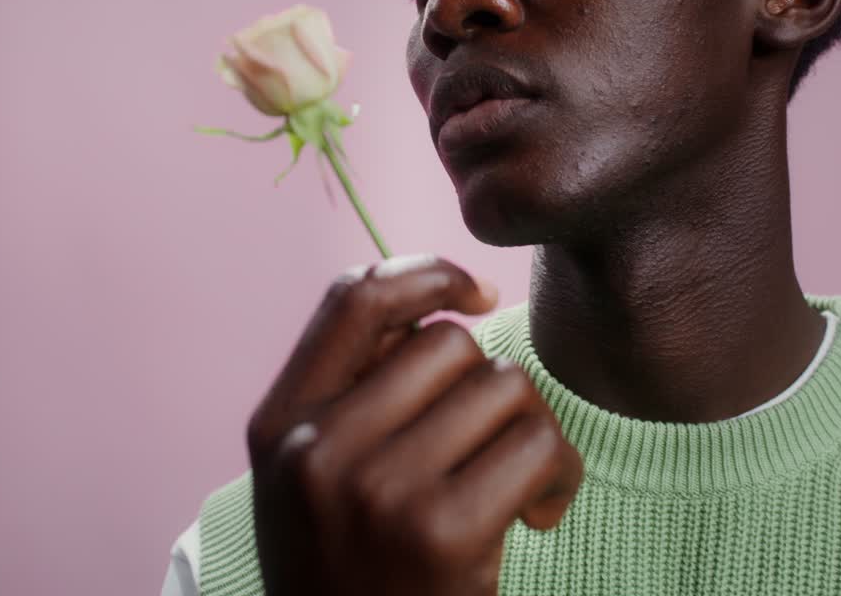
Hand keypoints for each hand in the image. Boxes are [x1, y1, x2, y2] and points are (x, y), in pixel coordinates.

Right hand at [245, 254, 584, 595]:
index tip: (475, 293)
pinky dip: (559, 473)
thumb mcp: (314, 479)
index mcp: (280, 425)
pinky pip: (536, 445)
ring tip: (521, 483)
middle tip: (497, 441)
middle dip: (490, 385)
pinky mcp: (442, 532)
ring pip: (503, 387)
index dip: (425, 274)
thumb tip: (448, 308)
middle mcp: (318, 450)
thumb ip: (358, 394)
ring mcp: (377, 490)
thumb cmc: (352, 570)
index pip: (353, 299)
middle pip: (449, 344)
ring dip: (534, 430)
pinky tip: (541, 514)